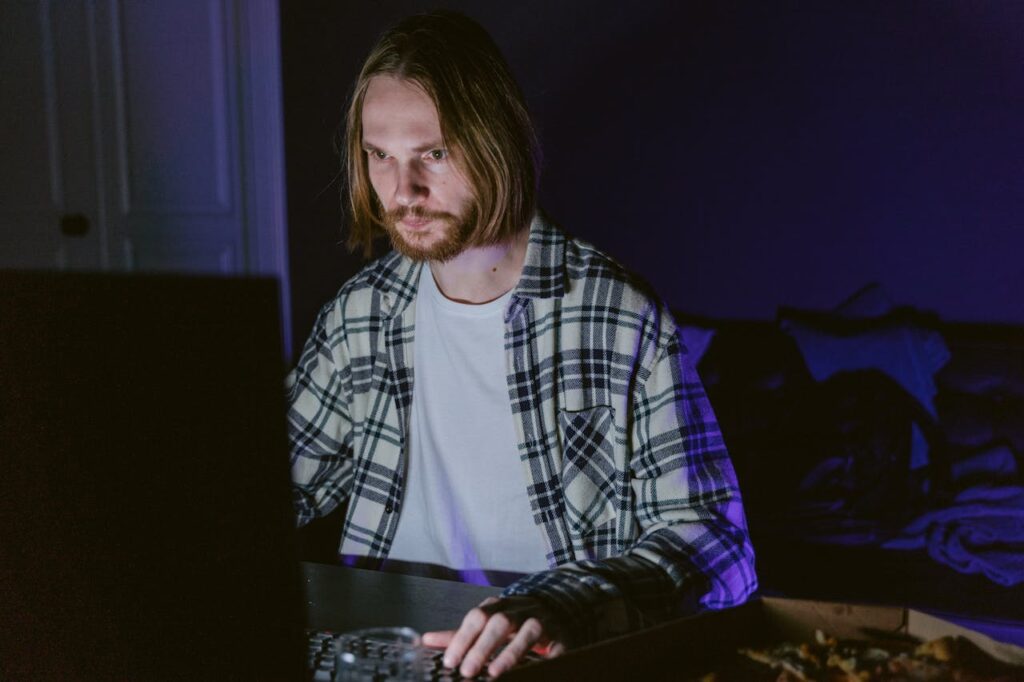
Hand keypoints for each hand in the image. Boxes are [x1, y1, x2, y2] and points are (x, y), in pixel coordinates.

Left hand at [422, 596, 567, 677]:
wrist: (553, 608)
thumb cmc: (513, 620)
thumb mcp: (485, 622)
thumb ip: (458, 634)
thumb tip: (426, 640)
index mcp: (497, 607)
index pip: (477, 617)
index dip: (463, 638)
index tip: (450, 661)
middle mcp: (518, 611)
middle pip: (500, 622)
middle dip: (483, 646)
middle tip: (468, 670)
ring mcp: (541, 621)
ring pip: (529, 630)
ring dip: (512, 651)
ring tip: (495, 672)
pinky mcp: (560, 636)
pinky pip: (557, 646)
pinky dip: (549, 657)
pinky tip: (538, 669)